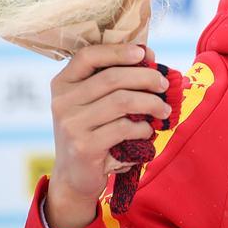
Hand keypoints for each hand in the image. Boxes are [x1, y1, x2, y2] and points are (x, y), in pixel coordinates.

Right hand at [46, 44, 171, 227]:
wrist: (74, 176)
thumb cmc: (94, 130)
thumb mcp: (96, 101)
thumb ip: (118, 76)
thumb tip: (149, 53)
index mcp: (63, 83)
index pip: (88, 56)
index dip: (117, 50)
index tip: (143, 53)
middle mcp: (62, 102)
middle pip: (112, 78)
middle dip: (146, 78)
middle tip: (165, 85)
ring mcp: (71, 125)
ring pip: (122, 101)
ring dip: (151, 103)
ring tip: (164, 110)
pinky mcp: (84, 147)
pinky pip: (124, 128)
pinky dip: (143, 127)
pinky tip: (147, 131)